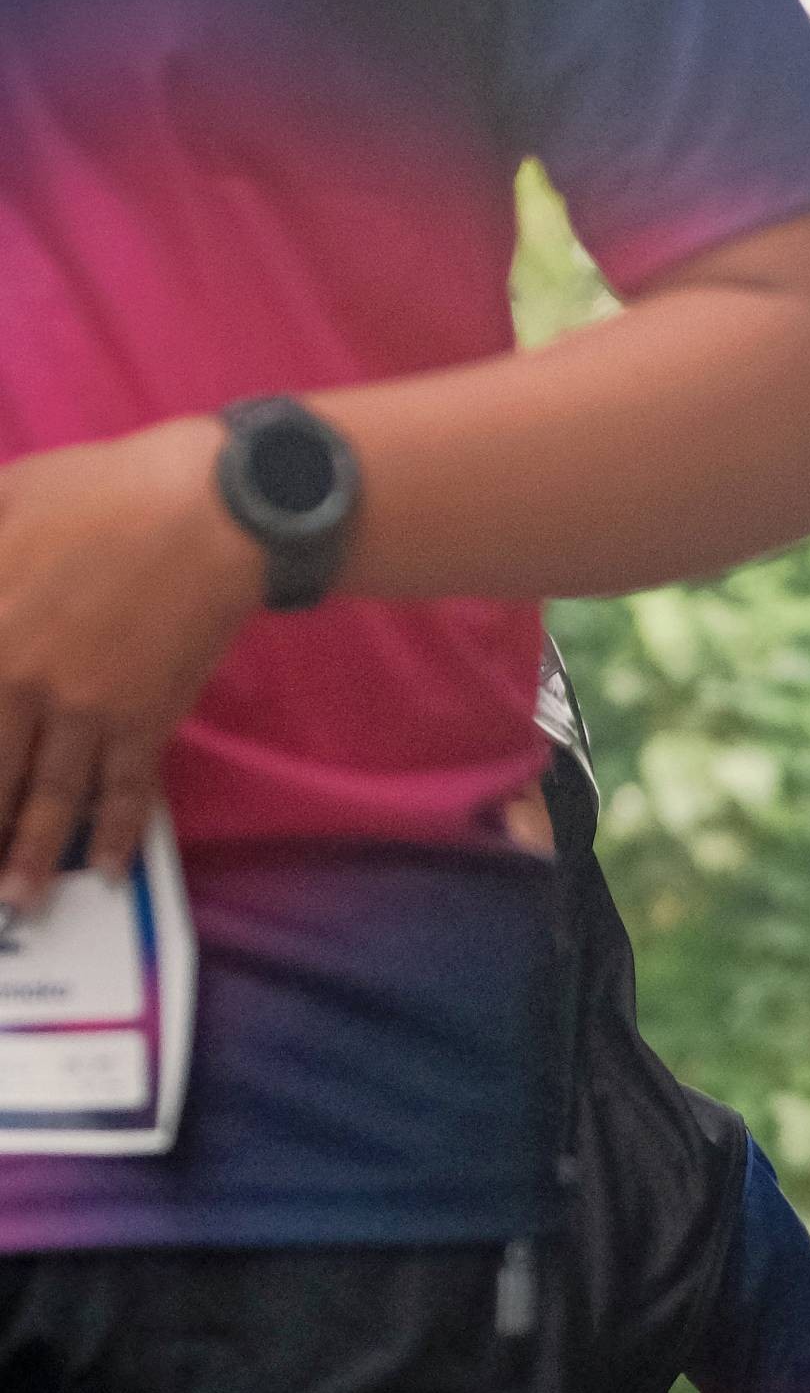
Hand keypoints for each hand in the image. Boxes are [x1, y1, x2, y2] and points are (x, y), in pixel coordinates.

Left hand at [0, 422, 264, 905]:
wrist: (206, 514)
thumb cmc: (95, 491)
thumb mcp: (1, 499)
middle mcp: (23, 681)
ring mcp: (86, 710)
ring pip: (48, 797)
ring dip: (29, 856)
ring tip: (17, 900)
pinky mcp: (144, 721)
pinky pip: (123, 792)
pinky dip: (112, 836)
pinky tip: (100, 870)